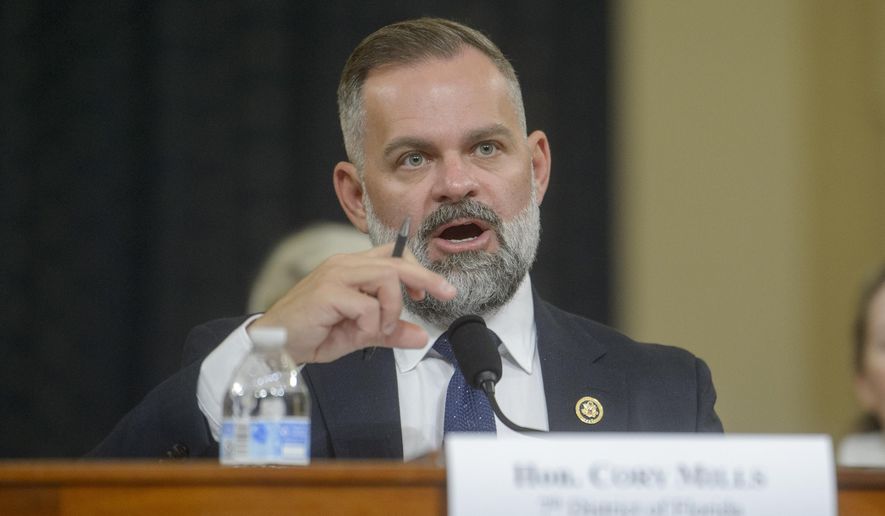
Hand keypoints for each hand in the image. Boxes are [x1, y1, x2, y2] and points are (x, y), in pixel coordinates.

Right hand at [248, 243, 455, 363]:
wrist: (275, 343)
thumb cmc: (313, 333)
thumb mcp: (359, 334)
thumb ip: (389, 332)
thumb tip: (420, 336)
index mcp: (352, 268)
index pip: (392, 255)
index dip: (416, 269)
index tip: (428, 291)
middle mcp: (345, 265)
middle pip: (396, 261)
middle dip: (426, 278)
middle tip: (446, 293)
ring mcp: (336, 275)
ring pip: (386, 278)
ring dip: (393, 307)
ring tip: (381, 327)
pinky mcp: (328, 292)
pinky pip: (367, 305)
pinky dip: (372, 322)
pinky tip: (360, 331)